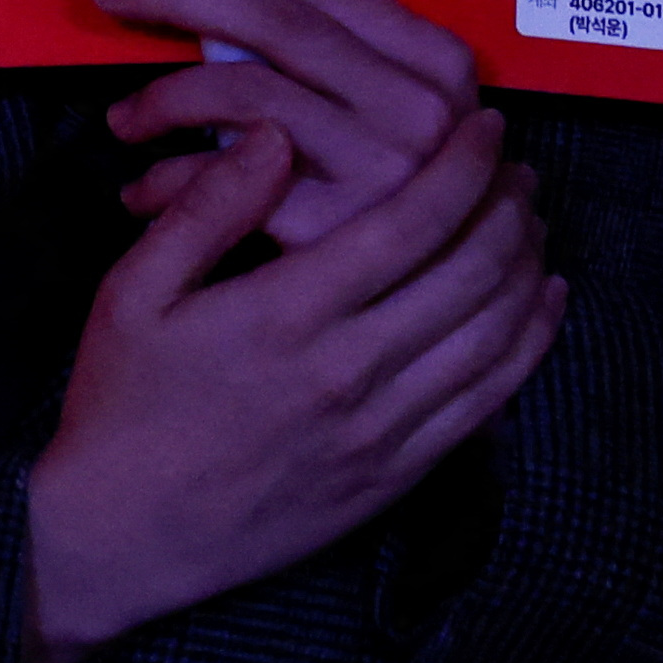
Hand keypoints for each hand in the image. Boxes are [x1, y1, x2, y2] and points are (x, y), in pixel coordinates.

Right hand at [18, 112, 561, 662]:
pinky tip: (541, 305)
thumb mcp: (132, 292)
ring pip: (493, 335)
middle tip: (517, 167)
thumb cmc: (122, 404)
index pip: (408, 223)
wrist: (123, 534)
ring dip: (526, 268)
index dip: (462, 168)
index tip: (485, 127)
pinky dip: (529, 345)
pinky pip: (488, 402)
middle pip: (469, 273)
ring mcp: (382, 430)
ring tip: (532, 222)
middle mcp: (349, 370)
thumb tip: (274, 137)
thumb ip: (205, 209)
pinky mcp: (397, 474)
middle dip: (507, 208)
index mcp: (285, 315)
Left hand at [94, 0, 490, 248]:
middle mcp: (418, 105)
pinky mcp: (334, 229)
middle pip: (270, 18)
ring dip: (161, 97)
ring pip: (240, 89)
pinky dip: (167, 177)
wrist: (449, 299)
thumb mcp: (390, 108)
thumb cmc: (400, 190)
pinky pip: (222, 179)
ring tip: (126, 122)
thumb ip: (329, 53)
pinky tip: (145, 190)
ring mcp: (383, 169)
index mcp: (432, 58)